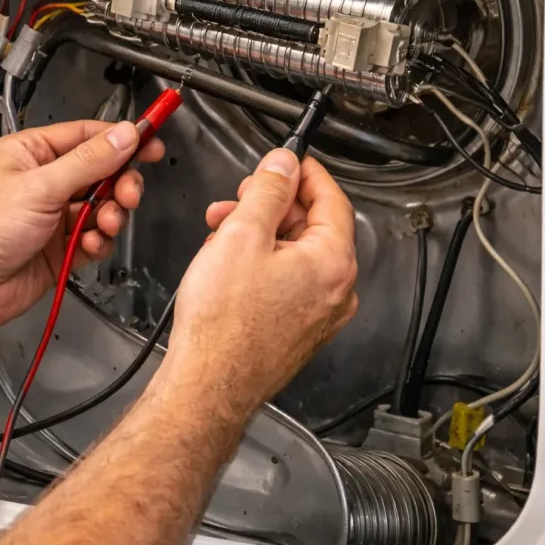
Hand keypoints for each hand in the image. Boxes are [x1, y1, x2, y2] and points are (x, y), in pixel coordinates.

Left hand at [0, 119, 163, 332]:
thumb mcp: (40, 187)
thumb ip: (88, 161)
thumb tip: (124, 135)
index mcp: (30, 154)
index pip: (86, 137)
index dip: (121, 139)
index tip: (151, 141)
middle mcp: (43, 182)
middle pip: (100, 173)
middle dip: (119, 183)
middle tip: (129, 193)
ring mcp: (52, 217)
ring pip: (101, 208)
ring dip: (111, 215)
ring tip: (106, 223)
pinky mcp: (59, 249)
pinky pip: (94, 239)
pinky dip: (99, 242)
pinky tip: (90, 245)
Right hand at [167, 149, 358, 405]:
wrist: (208, 384)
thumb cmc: (223, 324)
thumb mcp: (241, 235)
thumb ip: (267, 191)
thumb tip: (283, 164)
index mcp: (333, 263)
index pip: (331, 198)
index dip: (304, 173)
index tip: (286, 160)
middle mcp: (336, 291)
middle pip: (312, 226)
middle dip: (270, 207)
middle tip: (238, 199)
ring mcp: (319, 314)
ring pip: (295, 255)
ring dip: (260, 235)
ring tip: (221, 236)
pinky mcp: (299, 331)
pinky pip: (287, 283)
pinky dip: (261, 265)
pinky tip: (228, 267)